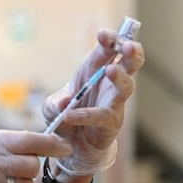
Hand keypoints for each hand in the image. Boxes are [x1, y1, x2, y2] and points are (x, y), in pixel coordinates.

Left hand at [42, 28, 144, 175]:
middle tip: (128, 46)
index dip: (109, 41)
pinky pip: (102, 116)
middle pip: (128, 64)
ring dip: (120, 77)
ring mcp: (113, 103)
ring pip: (126, 87)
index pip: (106, 51)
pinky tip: (72, 115)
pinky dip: (85, 115)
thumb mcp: (52, 108)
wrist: (70, 147)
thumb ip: (55, 104)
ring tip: (111, 70)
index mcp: (94, 72)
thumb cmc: (64, 119)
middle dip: (130, 52)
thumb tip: (65, 102)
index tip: (103, 35)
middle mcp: (108, 85)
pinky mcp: (111, 123)